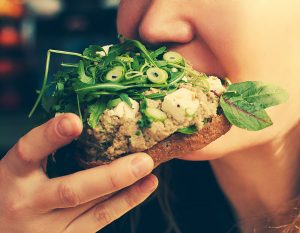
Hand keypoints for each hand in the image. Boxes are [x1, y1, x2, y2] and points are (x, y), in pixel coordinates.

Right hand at [0, 113, 156, 232]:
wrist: (1, 227)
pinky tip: (144, 187)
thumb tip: (85, 123)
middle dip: (110, 176)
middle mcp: (28, 203)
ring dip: (126, 190)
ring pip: (92, 209)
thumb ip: (47, 150)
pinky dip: (125, 203)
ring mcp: (47, 228)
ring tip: (149, 171)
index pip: (29, 150)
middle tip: (143, 159)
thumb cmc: (15, 189)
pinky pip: (99, 220)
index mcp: (13, 175)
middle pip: (71, 190)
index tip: (75, 121)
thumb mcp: (22, 167)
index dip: (51, 135)